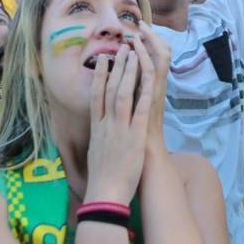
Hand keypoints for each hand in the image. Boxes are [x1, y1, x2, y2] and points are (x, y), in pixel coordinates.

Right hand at [84, 44, 152, 204]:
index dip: (99, 76)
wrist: (105, 196)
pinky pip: (140, 110)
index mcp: (96, 129)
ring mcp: (119, 129)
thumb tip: (98, 129)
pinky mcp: (134, 137)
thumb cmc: (102, 178)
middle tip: (122, 48)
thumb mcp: (95, 152)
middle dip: (116, 67)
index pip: (95, 96)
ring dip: (128, 72)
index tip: (102, 59)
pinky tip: (148, 78)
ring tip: (133, 53)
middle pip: (109, 89)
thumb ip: (99, 137)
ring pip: (122, 94)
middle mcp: (105, 125)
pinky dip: (143, 92)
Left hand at [132, 22, 169, 152]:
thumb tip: (118, 93)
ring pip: (156, 65)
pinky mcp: (154, 104)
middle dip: (150, 40)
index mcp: (149, 97)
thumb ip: (128, 105)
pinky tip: (140, 50)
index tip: (138, 33)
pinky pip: (152, 79)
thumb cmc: (137, 146)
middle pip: (158, 59)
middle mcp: (154, 94)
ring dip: (148, 46)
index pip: (153, 65)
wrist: (148, 163)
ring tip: (141, 30)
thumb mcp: (131, 121)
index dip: (147, 47)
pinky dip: (148, 61)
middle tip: (141, 24)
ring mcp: (155, 98)